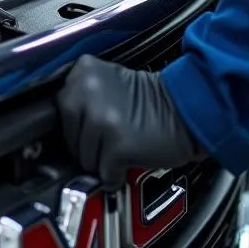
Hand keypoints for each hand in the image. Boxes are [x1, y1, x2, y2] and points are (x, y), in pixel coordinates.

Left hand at [56, 55, 203, 188]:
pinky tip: (125, 166)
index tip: (82, 133)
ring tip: (118, 152)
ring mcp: (102, 118)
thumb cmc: (150, 100)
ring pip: (84, 157)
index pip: (60, 108)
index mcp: (83, 71)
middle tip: (102, 147)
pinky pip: (104, 172)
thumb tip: (62, 129)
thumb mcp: (106, 81)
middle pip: (68, 135)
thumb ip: (82, 96)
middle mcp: (89, 91)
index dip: (72, 126)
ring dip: (100, 163)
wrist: (188, 110)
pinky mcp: (118, 145)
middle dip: (83, 147)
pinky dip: (114, 176)